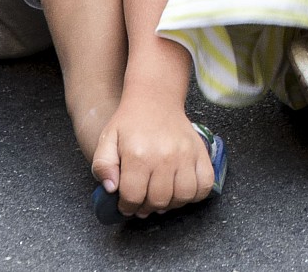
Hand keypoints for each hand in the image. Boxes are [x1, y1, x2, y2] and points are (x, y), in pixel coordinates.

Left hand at [91, 95, 213, 217]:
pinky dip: (195, 194)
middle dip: (147, 207)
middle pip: (158, 200)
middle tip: (142, 203)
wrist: (156, 100)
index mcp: (138, 155)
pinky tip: (181, 190)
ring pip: (183, 196)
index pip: (133, 196)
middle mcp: (164, 156)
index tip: (126, 205)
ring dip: (171, 204)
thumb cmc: (130, 123)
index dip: (127, 207)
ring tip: (162, 197)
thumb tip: (111, 189)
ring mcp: (186, 155)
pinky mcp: (201, 153)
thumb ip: (102, 166)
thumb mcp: (106, 140)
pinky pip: (205, 184)